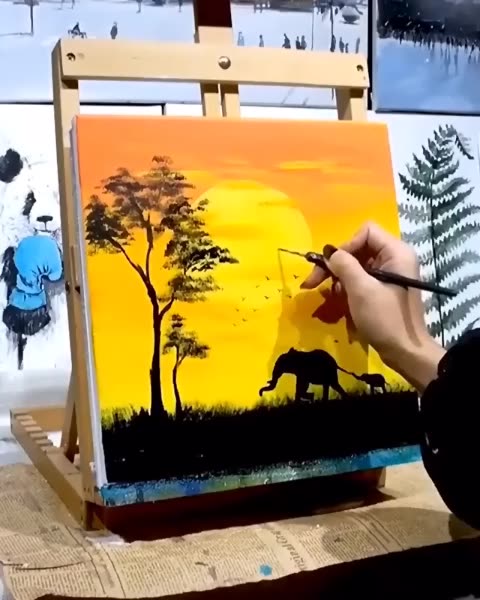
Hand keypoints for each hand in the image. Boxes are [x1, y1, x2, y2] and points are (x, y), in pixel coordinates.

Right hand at [301, 222, 445, 390]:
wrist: (405, 352)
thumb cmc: (385, 319)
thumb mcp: (361, 290)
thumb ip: (344, 265)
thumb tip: (329, 253)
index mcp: (396, 252)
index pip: (366, 232)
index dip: (346, 246)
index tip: (332, 267)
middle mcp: (395, 258)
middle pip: (359, 248)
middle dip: (336, 265)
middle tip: (312, 283)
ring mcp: (390, 274)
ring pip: (357, 265)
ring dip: (339, 279)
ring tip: (331, 296)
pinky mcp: (384, 289)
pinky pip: (361, 280)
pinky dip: (347, 288)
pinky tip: (339, 301)